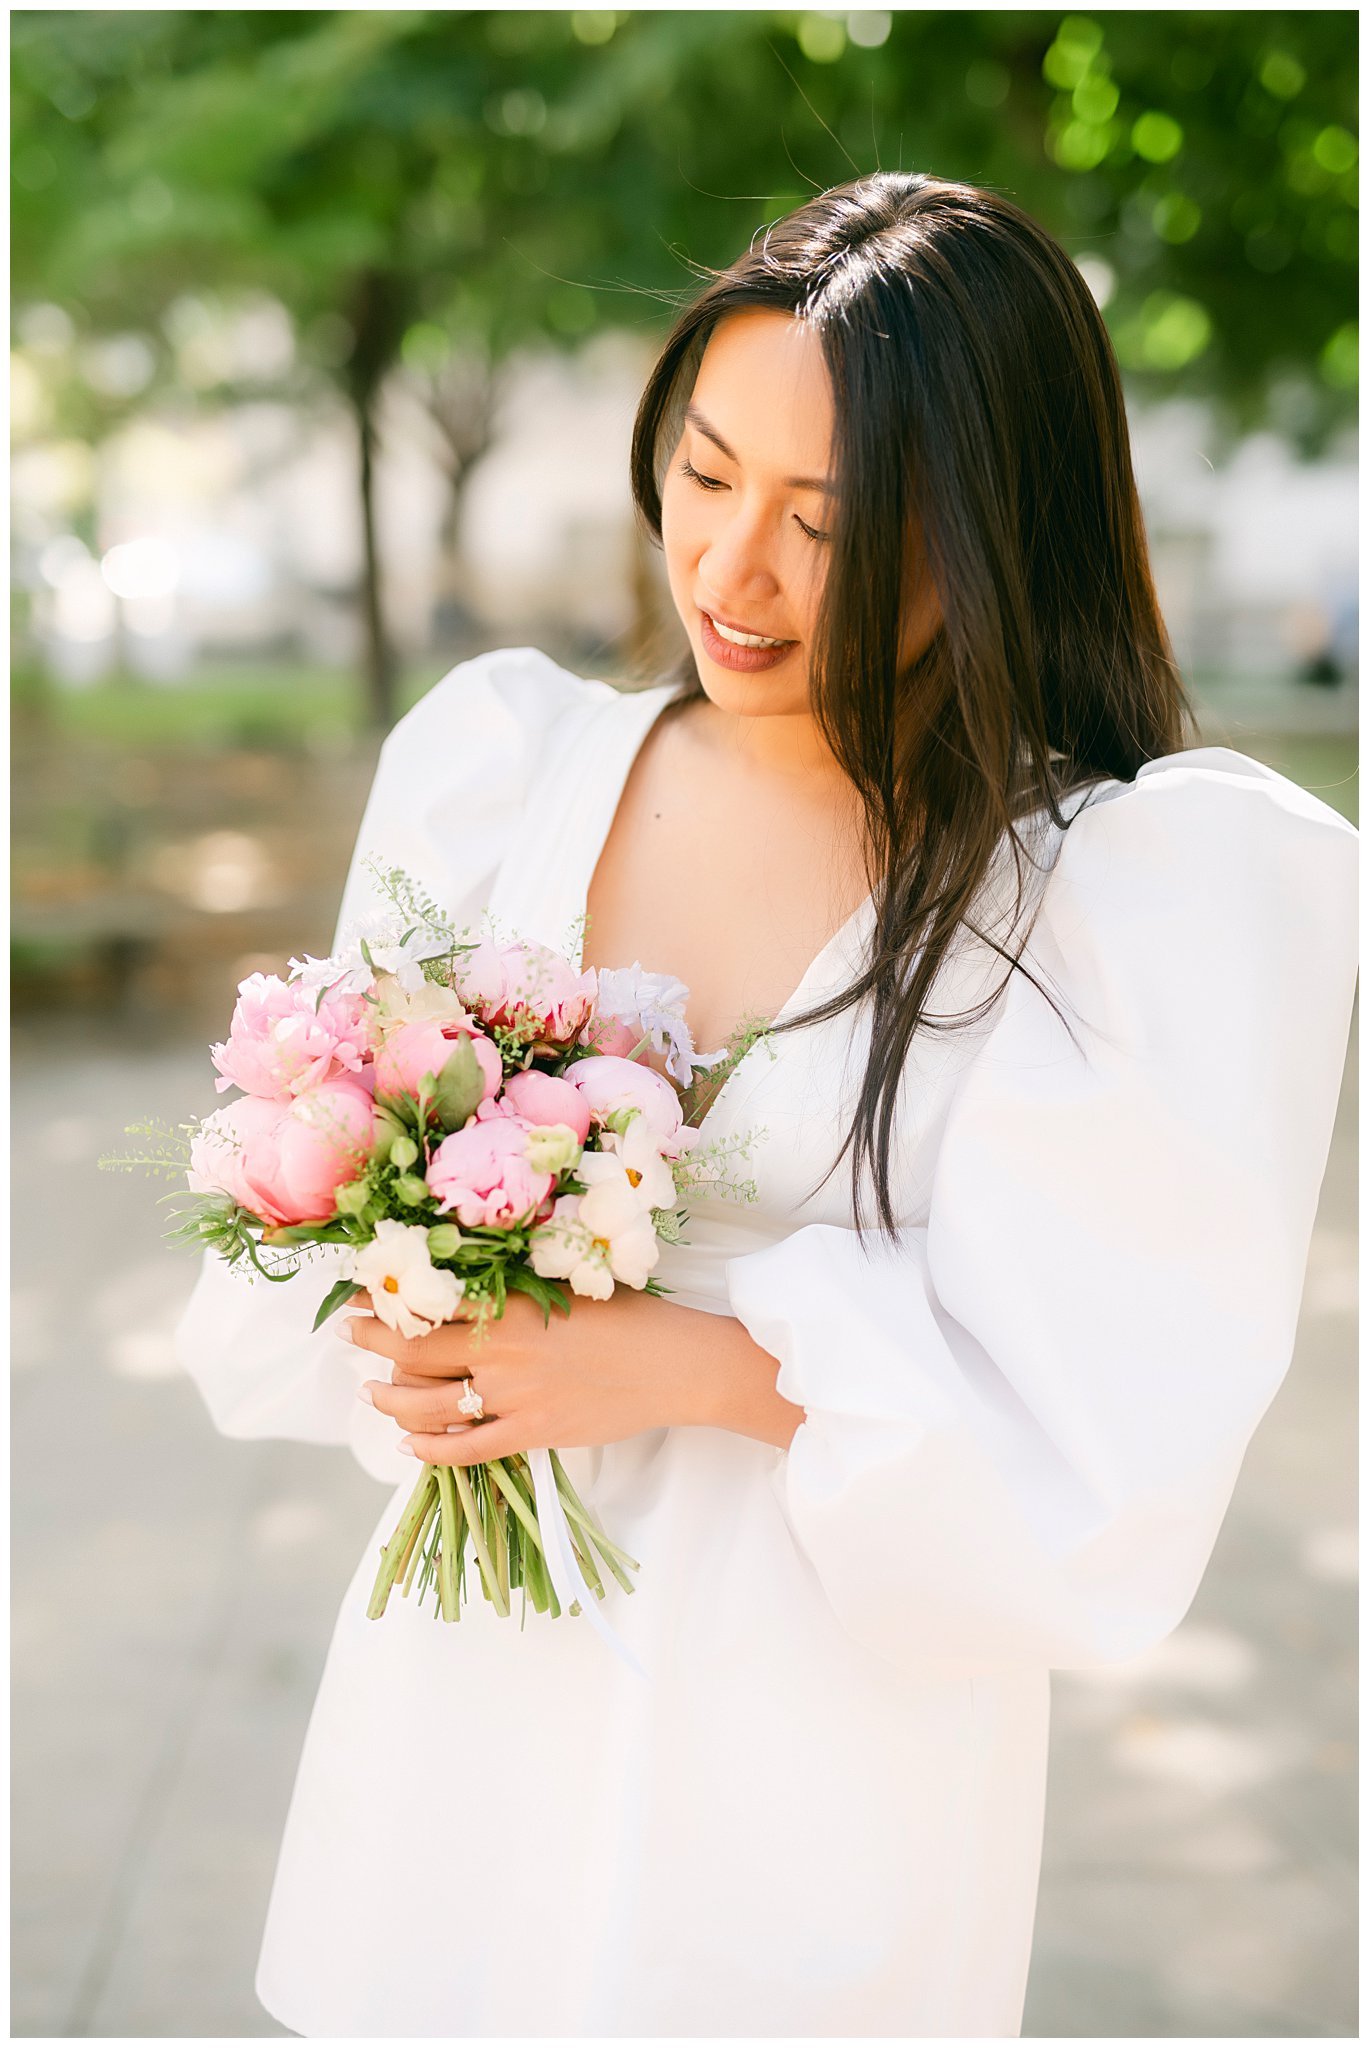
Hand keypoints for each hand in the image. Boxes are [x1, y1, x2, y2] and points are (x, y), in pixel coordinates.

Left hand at [340, 1282, 703, 1466]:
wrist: (673, 1365)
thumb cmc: (627, 1317)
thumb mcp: (565, 1286)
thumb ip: (514, 1293)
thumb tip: (464, 1290)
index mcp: (511, 1304)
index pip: (428, 1301)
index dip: (387, 1297)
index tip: (361, 1291)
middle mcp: (503, 1350)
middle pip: (413, 1350)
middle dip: (372, 1341)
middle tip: (350, 1333)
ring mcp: (515, 1396)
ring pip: (428, 1406)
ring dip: (390, 1400)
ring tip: (372, 1394)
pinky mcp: (532, 1433)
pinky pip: (465, 1450)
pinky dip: (430, 1450)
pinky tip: (411, 1444)